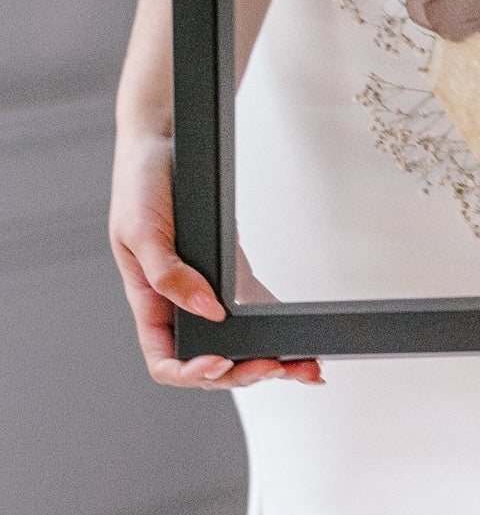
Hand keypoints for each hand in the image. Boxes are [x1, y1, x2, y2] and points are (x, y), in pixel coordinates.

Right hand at [110, 123, 320, 390]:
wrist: (163, 142)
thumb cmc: (140, 181)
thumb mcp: (140, 228)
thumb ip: (167, 274)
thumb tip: (205, 309)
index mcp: (148, 302)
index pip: (166, 360)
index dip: (192, 372)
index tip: (220, 361)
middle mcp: (177, 306)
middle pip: (209, 363)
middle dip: (243, 372)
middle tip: (276, 366)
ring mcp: (206, 295)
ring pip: (235, 346)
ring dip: (268, 362)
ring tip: (304, 368)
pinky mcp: (231, 280)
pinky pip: (253, 318)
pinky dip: (276, 336)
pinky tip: (303, 349)